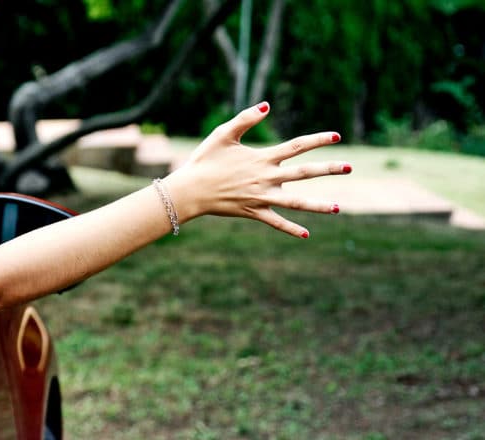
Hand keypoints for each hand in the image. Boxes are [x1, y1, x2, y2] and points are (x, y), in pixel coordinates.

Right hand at [165, 101, 349, 237]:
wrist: (190, 190)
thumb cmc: (205, 160)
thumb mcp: (223, 134)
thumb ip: (245, 118)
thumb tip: (267, 105)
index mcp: (262, 158)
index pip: (296, 146)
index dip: (317, 140)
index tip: (336, 136)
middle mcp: (266, 178)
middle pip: (304, 173)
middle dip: (328, 169)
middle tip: (350, 167)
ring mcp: (261, 197)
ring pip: (296, 203)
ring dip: (317, 205)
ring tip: (338, 208)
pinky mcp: (253, 212)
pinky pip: (275, 222)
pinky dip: (290, 228)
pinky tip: (306, 234)